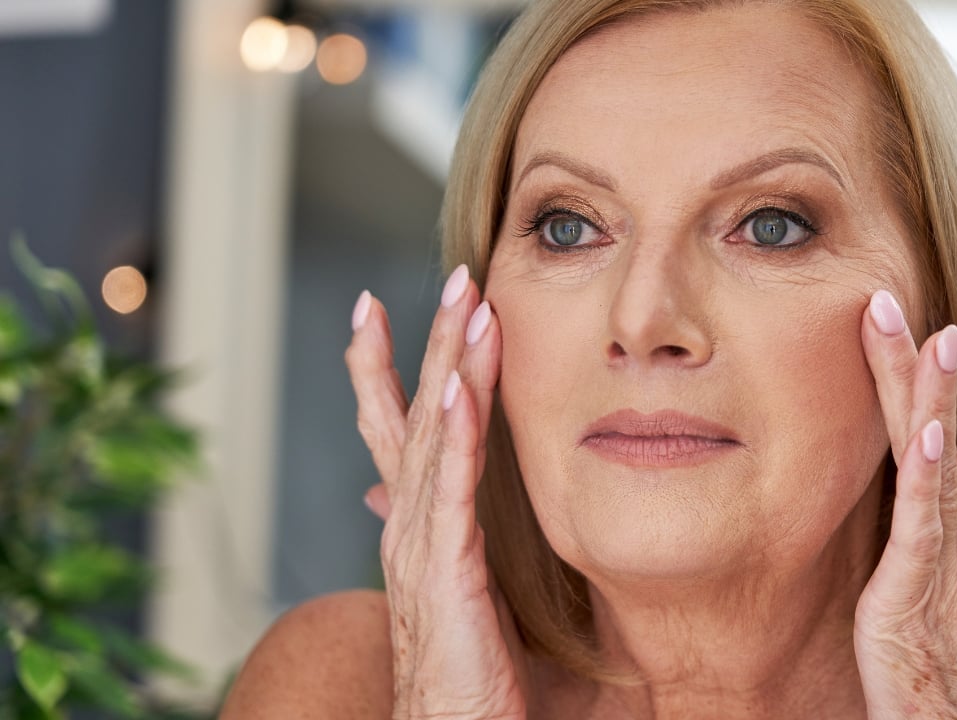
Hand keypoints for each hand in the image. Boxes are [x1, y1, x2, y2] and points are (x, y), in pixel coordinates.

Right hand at [345, 266, 526, 719]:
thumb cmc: (457, 668)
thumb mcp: (448, 586)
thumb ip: (434, 531)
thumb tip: (397, 495)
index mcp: (412, 524)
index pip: (395, 430)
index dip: (385, 368)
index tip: (378, 307)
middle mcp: (407, 524)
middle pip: (412, 415)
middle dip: (427, 341)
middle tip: (452, 276)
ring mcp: (420, 544)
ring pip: (433, 437)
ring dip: (448, 365)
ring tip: (467, 304)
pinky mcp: (445, 571)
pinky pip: (450, 490)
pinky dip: (451, 434)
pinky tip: (458, 388)